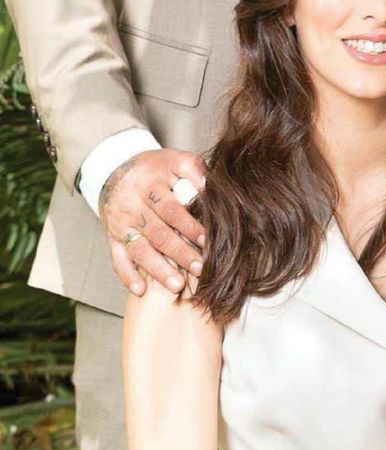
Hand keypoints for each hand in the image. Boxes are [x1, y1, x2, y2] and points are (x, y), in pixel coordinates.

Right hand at [101, 149, 206, 295]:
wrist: (115, 169)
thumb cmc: (156, 168)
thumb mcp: (175, 159)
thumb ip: (193, 169)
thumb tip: (210, 185)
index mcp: (150, 184)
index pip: (171, 209)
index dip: (190, 226)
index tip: (209, 241)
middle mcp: (132, 205)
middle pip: (157, 232)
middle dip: (180, 253)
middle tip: (201, 268)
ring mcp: (120, 223)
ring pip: (139, 249)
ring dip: (157, 269)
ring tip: (177, 285)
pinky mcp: (112, 237)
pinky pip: (117, 258)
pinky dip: (127, 275)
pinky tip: (140, 290)